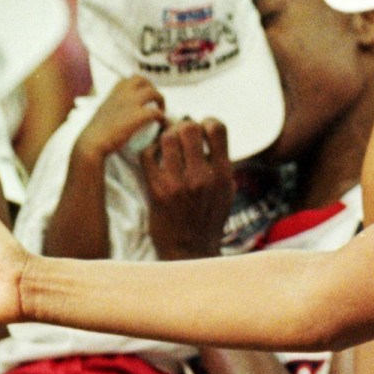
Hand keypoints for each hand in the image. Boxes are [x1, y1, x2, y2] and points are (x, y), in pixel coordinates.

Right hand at [76, 77, 165, 167]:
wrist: (93, 141)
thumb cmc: (96, 130)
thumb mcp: (104, 110)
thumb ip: (114, 105)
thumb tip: (121, 109)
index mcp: (115, 91)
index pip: (132, 79)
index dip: (142, 85)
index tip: (144, 95)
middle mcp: (123, 93)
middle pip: (144, 80)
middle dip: (153, 88)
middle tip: (155, 101)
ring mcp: (131, 102)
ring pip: (154, 93)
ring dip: (160, 100)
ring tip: (161, 111)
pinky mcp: (138, 115)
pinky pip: (157, 112)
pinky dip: (162, 117)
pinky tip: (161, 124)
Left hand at [140, 118, 235, 261]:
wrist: (189, 251)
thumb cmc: (208, 220)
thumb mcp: (225, 191)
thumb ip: (220, 163)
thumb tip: (210, 134)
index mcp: (222, 173)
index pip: (216, 128)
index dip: (206, 121)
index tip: (201, 129)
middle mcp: (202, 176)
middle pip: (189, 127)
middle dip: (182, 124)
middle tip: (179, 133)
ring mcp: (178, 183)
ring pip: (166, 137)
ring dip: (165, 135)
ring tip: (166, 143)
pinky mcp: (156, 190)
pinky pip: (147, 154)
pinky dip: (150, 151)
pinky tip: (154, 157)